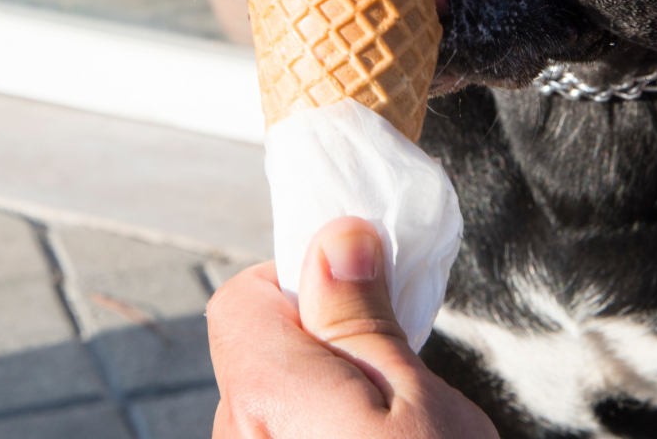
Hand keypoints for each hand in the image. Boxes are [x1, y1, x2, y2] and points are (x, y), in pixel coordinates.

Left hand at [207, 216, 498, 437]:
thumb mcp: (419, 402)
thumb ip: (363, 319)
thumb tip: (336, 237)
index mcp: (265, 397)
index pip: (244, 298)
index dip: (307, 288)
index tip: (364, 301)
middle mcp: (237, 437)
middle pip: (263, 352)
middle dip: (324, 348)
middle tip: (391, 380)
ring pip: (274, 403)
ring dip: (323, 398)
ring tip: (389, 426)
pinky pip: (281, 434)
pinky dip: (318, 430)